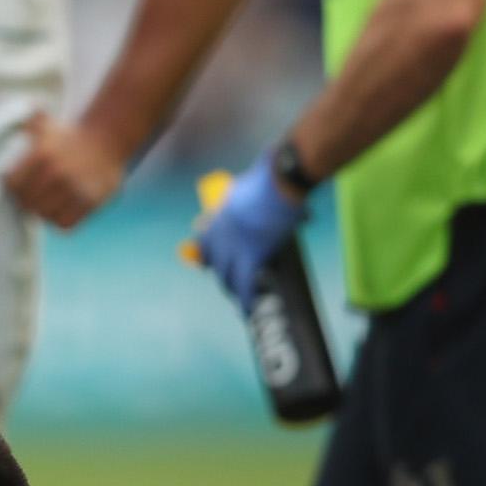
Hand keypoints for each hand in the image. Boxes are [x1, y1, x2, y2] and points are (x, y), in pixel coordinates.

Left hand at [2, 111, 128, 228]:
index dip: (13, 185)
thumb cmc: (67, 135)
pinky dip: (61, 220)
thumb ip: (17, 123)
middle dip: (27, 199)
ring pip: (45, 216)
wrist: (108, 138)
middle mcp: (58, 172)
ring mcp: (76, 188)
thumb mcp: (42, 122)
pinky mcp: (92, 202)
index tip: (18, 182)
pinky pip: (65, 225)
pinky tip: (62, 206)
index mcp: (42, 154)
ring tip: (48, 199)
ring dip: (44, 211)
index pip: (11, 184)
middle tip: (33, 192)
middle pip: (27, 203)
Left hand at [194, 152, 304, 308]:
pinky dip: (246, 300)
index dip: (209, 253)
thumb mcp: (249, 183)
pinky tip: (247, 311)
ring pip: (226, 276)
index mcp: (219, 213)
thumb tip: (260, 195)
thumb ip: (247, 194)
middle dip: (222, 274)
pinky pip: (246, 285)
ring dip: (233, 289)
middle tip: (231, 284)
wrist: (281, 178)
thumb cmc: (273, 175)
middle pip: (213, 261)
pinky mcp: (252, 255)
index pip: (205, 240)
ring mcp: (233, 245)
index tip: (213, 262)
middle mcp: (220, 231)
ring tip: (241, 300)